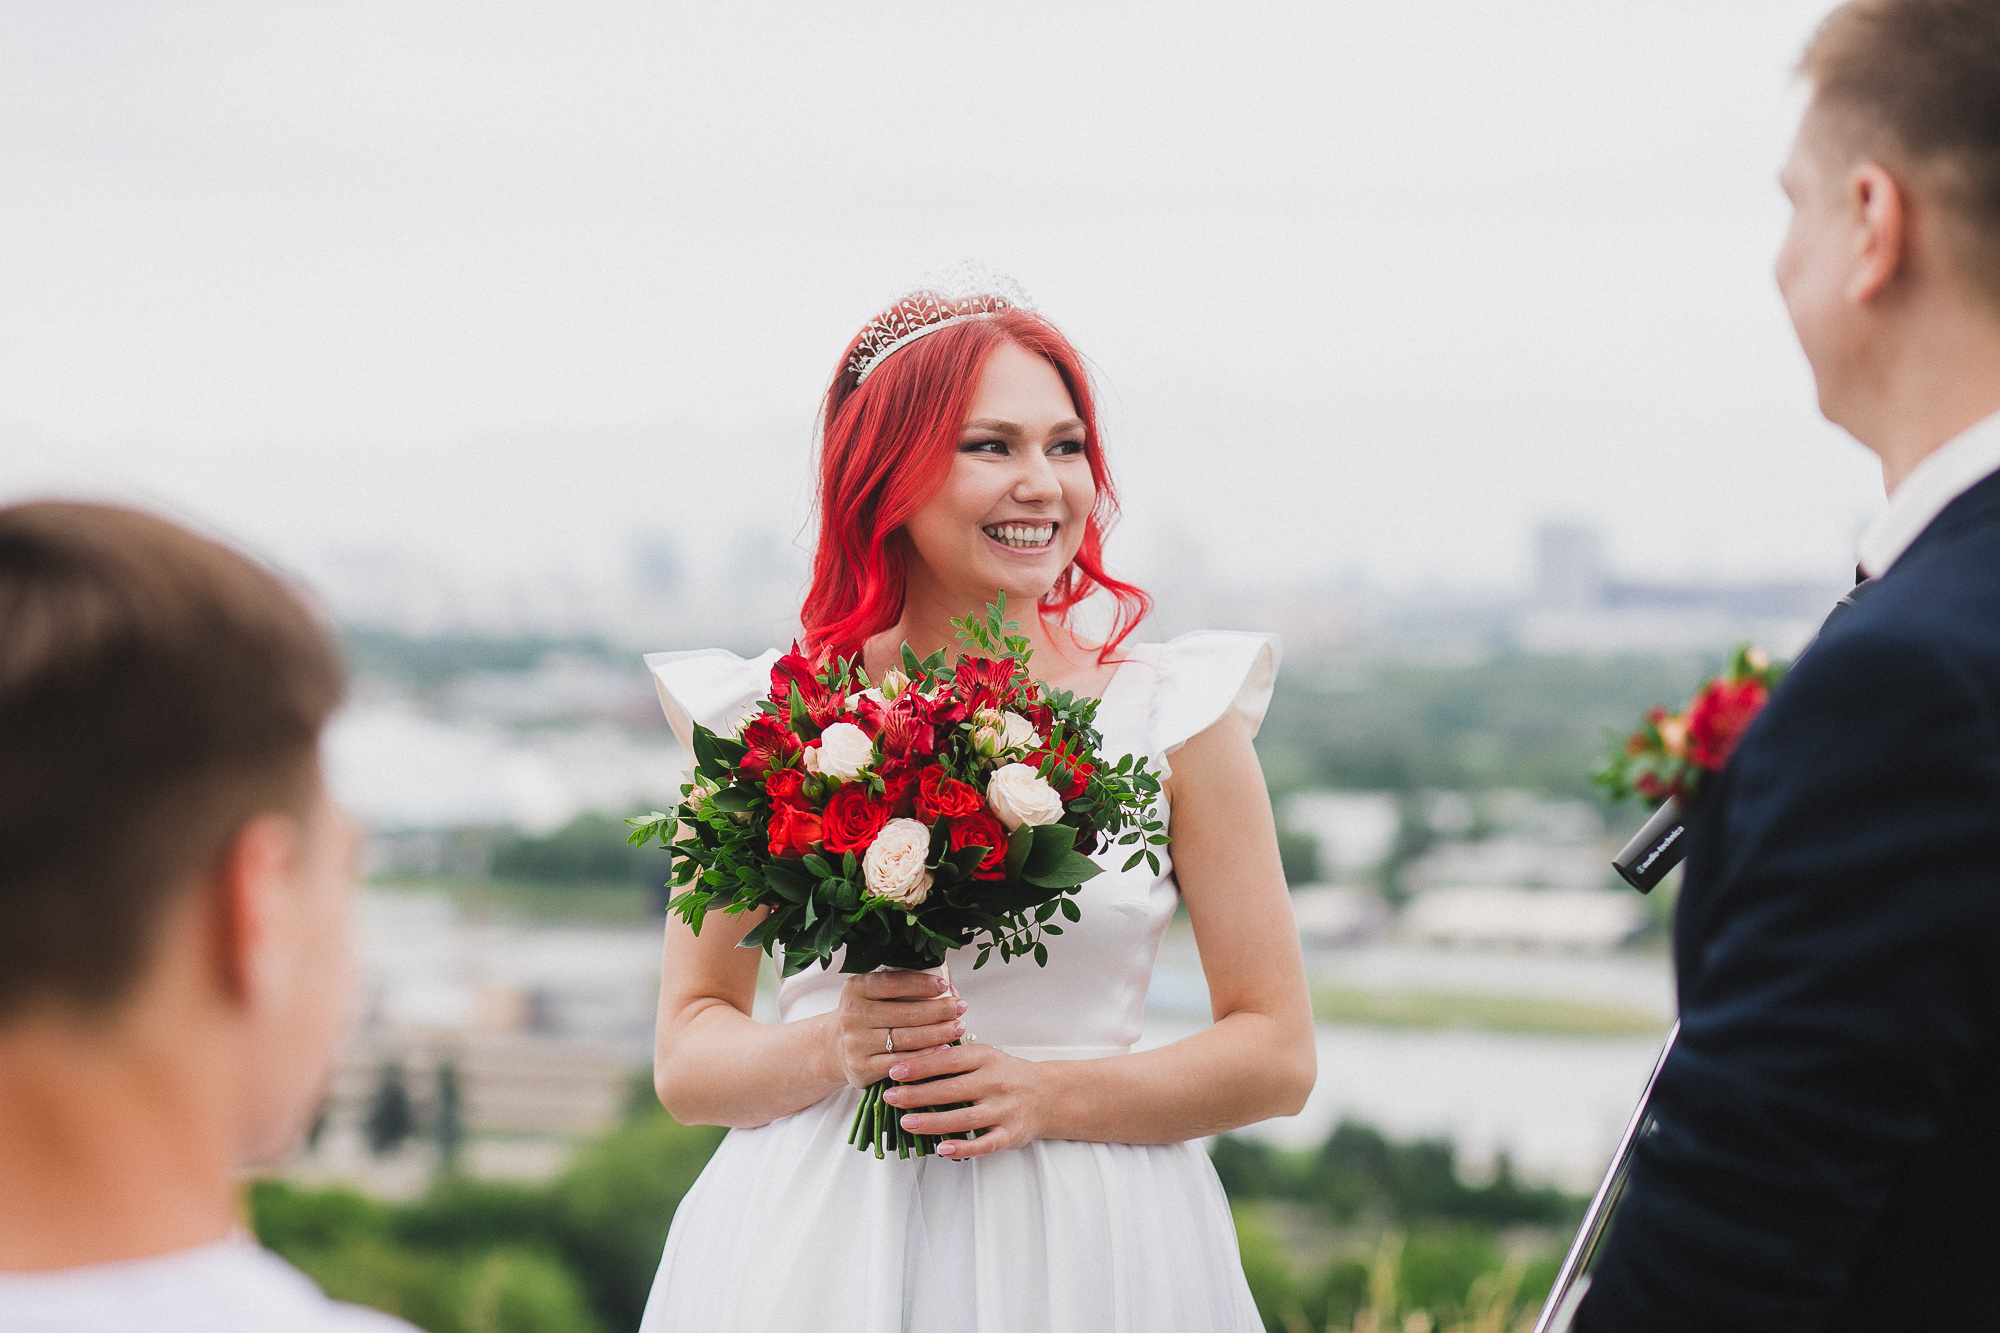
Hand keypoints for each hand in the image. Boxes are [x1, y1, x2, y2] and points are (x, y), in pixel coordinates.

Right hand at [833, 969, 966, 1088]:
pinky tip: (943, 1049)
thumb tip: (948, 985)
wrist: (836, 1047)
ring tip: (958, 1027)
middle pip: (905, 1013)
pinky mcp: (862, 1067)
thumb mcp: (876, 994)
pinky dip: (925, 1056)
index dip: (921, 984)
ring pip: (906, 1038)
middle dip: (938, 1010)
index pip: (892, 983)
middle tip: (960, 1008)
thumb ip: (907, 986)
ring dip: (937, 1033)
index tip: (944, 985)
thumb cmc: (868, 1015)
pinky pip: (900, 1061)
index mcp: (855, 988)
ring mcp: (855, 1043)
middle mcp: (852, 1015)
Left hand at [880, 1043, 1054, 1159]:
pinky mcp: (1009, 1134)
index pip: (948, 1060)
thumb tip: (913, 1059)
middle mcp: (995, 1083)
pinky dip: (963, 1148)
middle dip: (917, 1095)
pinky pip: (984, 1144)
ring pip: (964, 1118)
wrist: (1047, 1095)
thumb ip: (954, 1058)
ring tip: (906, 1123)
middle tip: (891, 1098)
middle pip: (951, 1090)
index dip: (920, 1066)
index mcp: (986, 1058)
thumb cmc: (1006, 1074)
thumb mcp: (984, 1057)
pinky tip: (942, 1149)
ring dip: (932, 1123)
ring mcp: (1003, 1110)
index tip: (895, 1072)